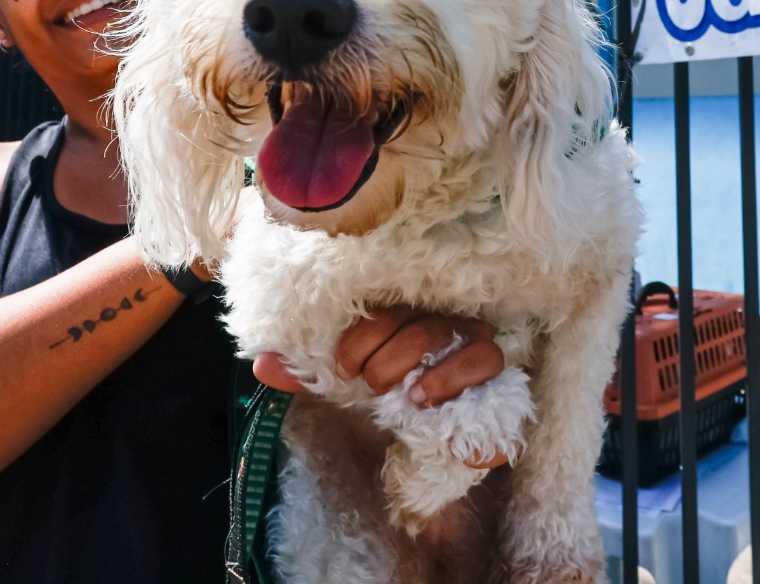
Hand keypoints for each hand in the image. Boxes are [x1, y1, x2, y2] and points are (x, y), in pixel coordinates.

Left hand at [253, 307, 507, 468]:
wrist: (411, 453)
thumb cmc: (379, 403)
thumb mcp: (336, 389)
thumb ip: (303, 373)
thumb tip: (262, 362)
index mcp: (408, 318)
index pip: (396, 306)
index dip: (368, 332)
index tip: (342, 367)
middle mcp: (448, 327)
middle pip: (431, 323)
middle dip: (393, 354)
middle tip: (370, 385)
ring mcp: (478, 352)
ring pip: (473, 341)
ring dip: (436, 369)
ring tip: (408, 399)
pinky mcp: (497, 384)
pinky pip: (493, 369)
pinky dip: (463, 382)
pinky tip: (431, 404)